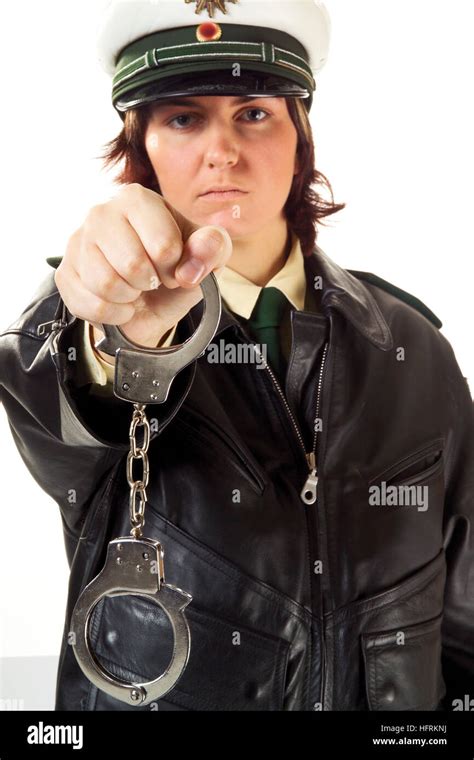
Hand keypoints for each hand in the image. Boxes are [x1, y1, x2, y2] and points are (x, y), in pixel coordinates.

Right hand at [55, 183, 231, 352]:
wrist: (148, 301)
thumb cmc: (176, 267)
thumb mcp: (206, 256)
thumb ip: (212, 248)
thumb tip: (190, 269)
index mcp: (137, 199)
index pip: (164, 245)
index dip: (175, 268)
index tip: (173, 267)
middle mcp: (101, 212)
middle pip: (132, 265)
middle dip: (151, 283)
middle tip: (152, 280)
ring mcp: (77, 242)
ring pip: (106, 284)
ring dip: (130, 298)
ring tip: (135, 289)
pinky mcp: (65, 273)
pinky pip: (91, 304)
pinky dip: (114, 314)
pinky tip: (119, 303)